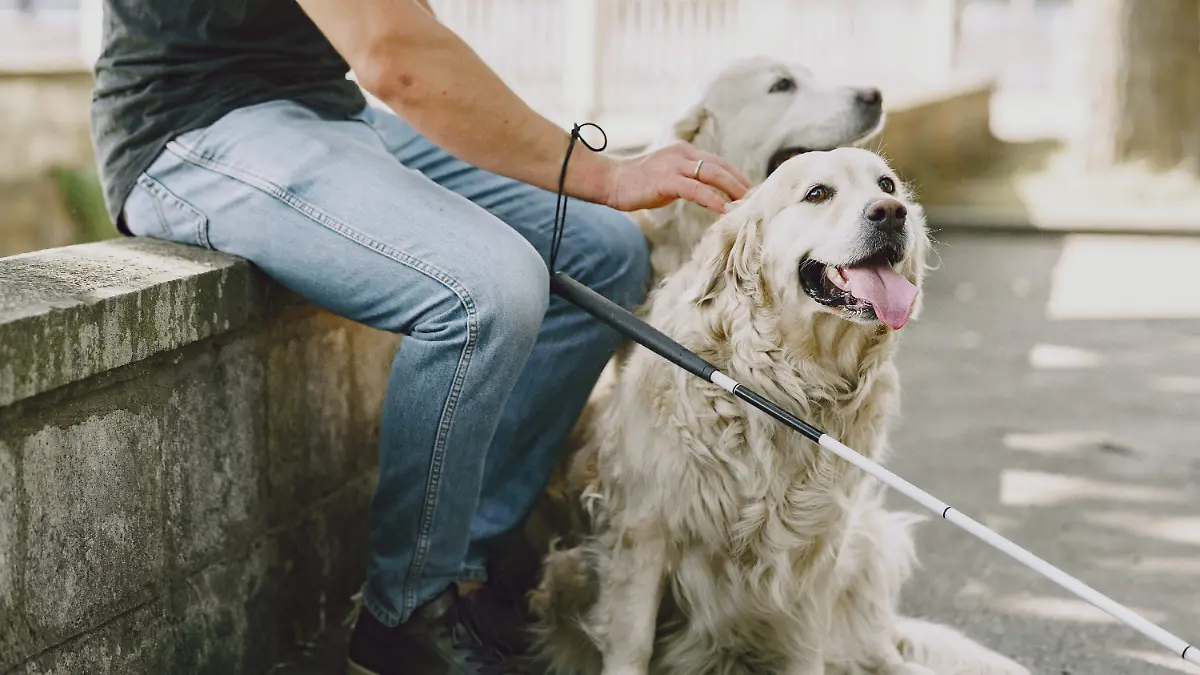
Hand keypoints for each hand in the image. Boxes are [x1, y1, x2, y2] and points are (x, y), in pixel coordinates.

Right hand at [601, 142, 751, 213]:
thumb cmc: (637, 183)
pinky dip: (712, 199)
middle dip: (741, 183)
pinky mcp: (667, 180)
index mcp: (685, 152)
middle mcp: (683, 154)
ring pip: (713, 174)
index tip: (751, 191)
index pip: (718, 163)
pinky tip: (724, 209)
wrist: (610, 180)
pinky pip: (696, 189)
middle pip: (721, 167)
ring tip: (747, 204)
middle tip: (757, 199)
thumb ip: (688, 182)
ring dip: (733, 189)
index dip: (737, 176)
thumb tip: (708, 195)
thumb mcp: (668, 178)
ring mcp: (675, 165)